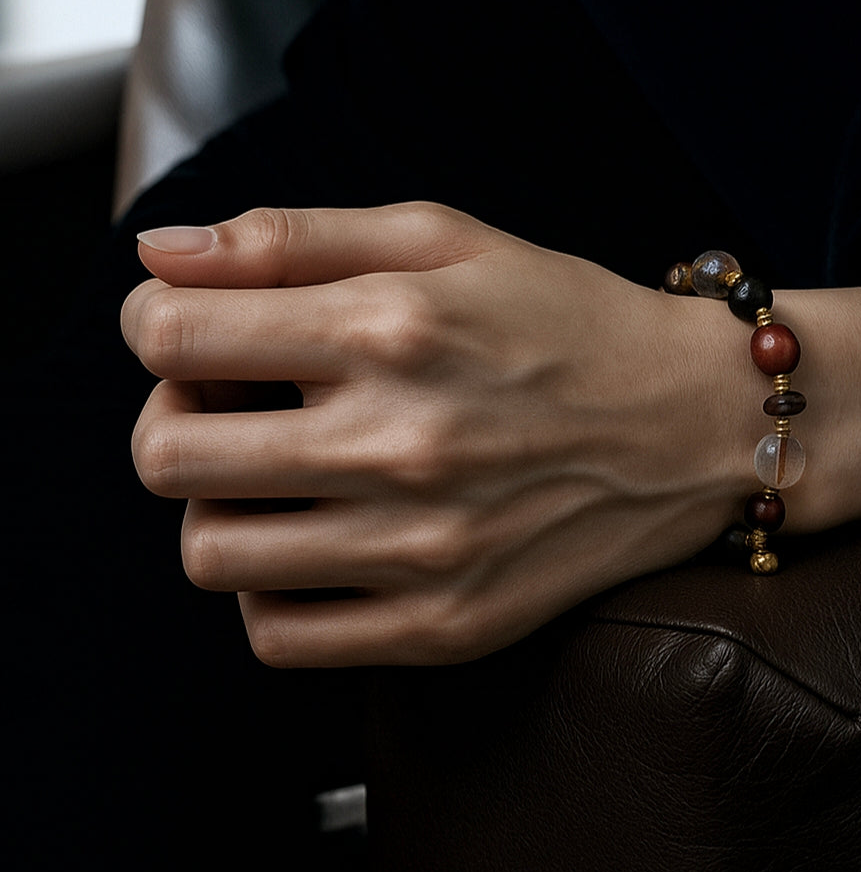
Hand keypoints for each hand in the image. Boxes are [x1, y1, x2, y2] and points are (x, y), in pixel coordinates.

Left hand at [121, 203, 741, 665]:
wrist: (695, 422)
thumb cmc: (565, 315)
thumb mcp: (442, 237)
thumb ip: (292, 237)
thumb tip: (159, 254)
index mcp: (391, 327)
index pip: (172, 336)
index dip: (153, 320)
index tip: (192, 325)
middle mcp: (399, 442)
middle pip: (165, 454)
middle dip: (170, 412)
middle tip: (227, 398)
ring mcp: (420, 550)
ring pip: (209, 553)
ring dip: (217, 502)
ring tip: (279, 469)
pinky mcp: (443, 625)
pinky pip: (278, 635)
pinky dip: (268, 585)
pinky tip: (317, 535)